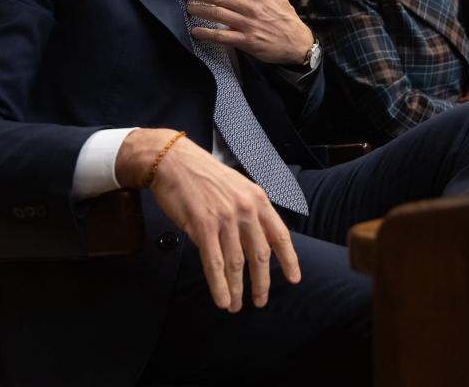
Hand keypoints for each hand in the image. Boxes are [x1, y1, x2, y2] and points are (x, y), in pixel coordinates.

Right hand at [117, 128, 300, 312]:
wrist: (175, 162)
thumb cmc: (205, 176)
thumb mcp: (239, 187)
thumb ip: (251, 212)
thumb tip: (258, 242)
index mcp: (258, 199)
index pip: (280, 235)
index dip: (289, 260)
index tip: (294, 279)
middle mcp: (246, 209)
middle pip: (260, 254)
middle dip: (261, 282)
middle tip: (260, 301)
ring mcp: (225, 218)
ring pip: (236, 263)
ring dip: (237, 289)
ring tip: (236, 306)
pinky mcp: (203, 226)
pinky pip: (214, 263)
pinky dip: (219, 285)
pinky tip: (222, 299)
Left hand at [184, 0, 314, 65]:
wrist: (297, 42)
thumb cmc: (285, 15)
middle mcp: (251, 7)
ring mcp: (248, 25)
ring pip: (217, 15)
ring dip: (200, 11)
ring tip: (189, 8)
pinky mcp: (246, 41)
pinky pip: (222, 37)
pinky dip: (207, 33)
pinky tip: (196, 31)